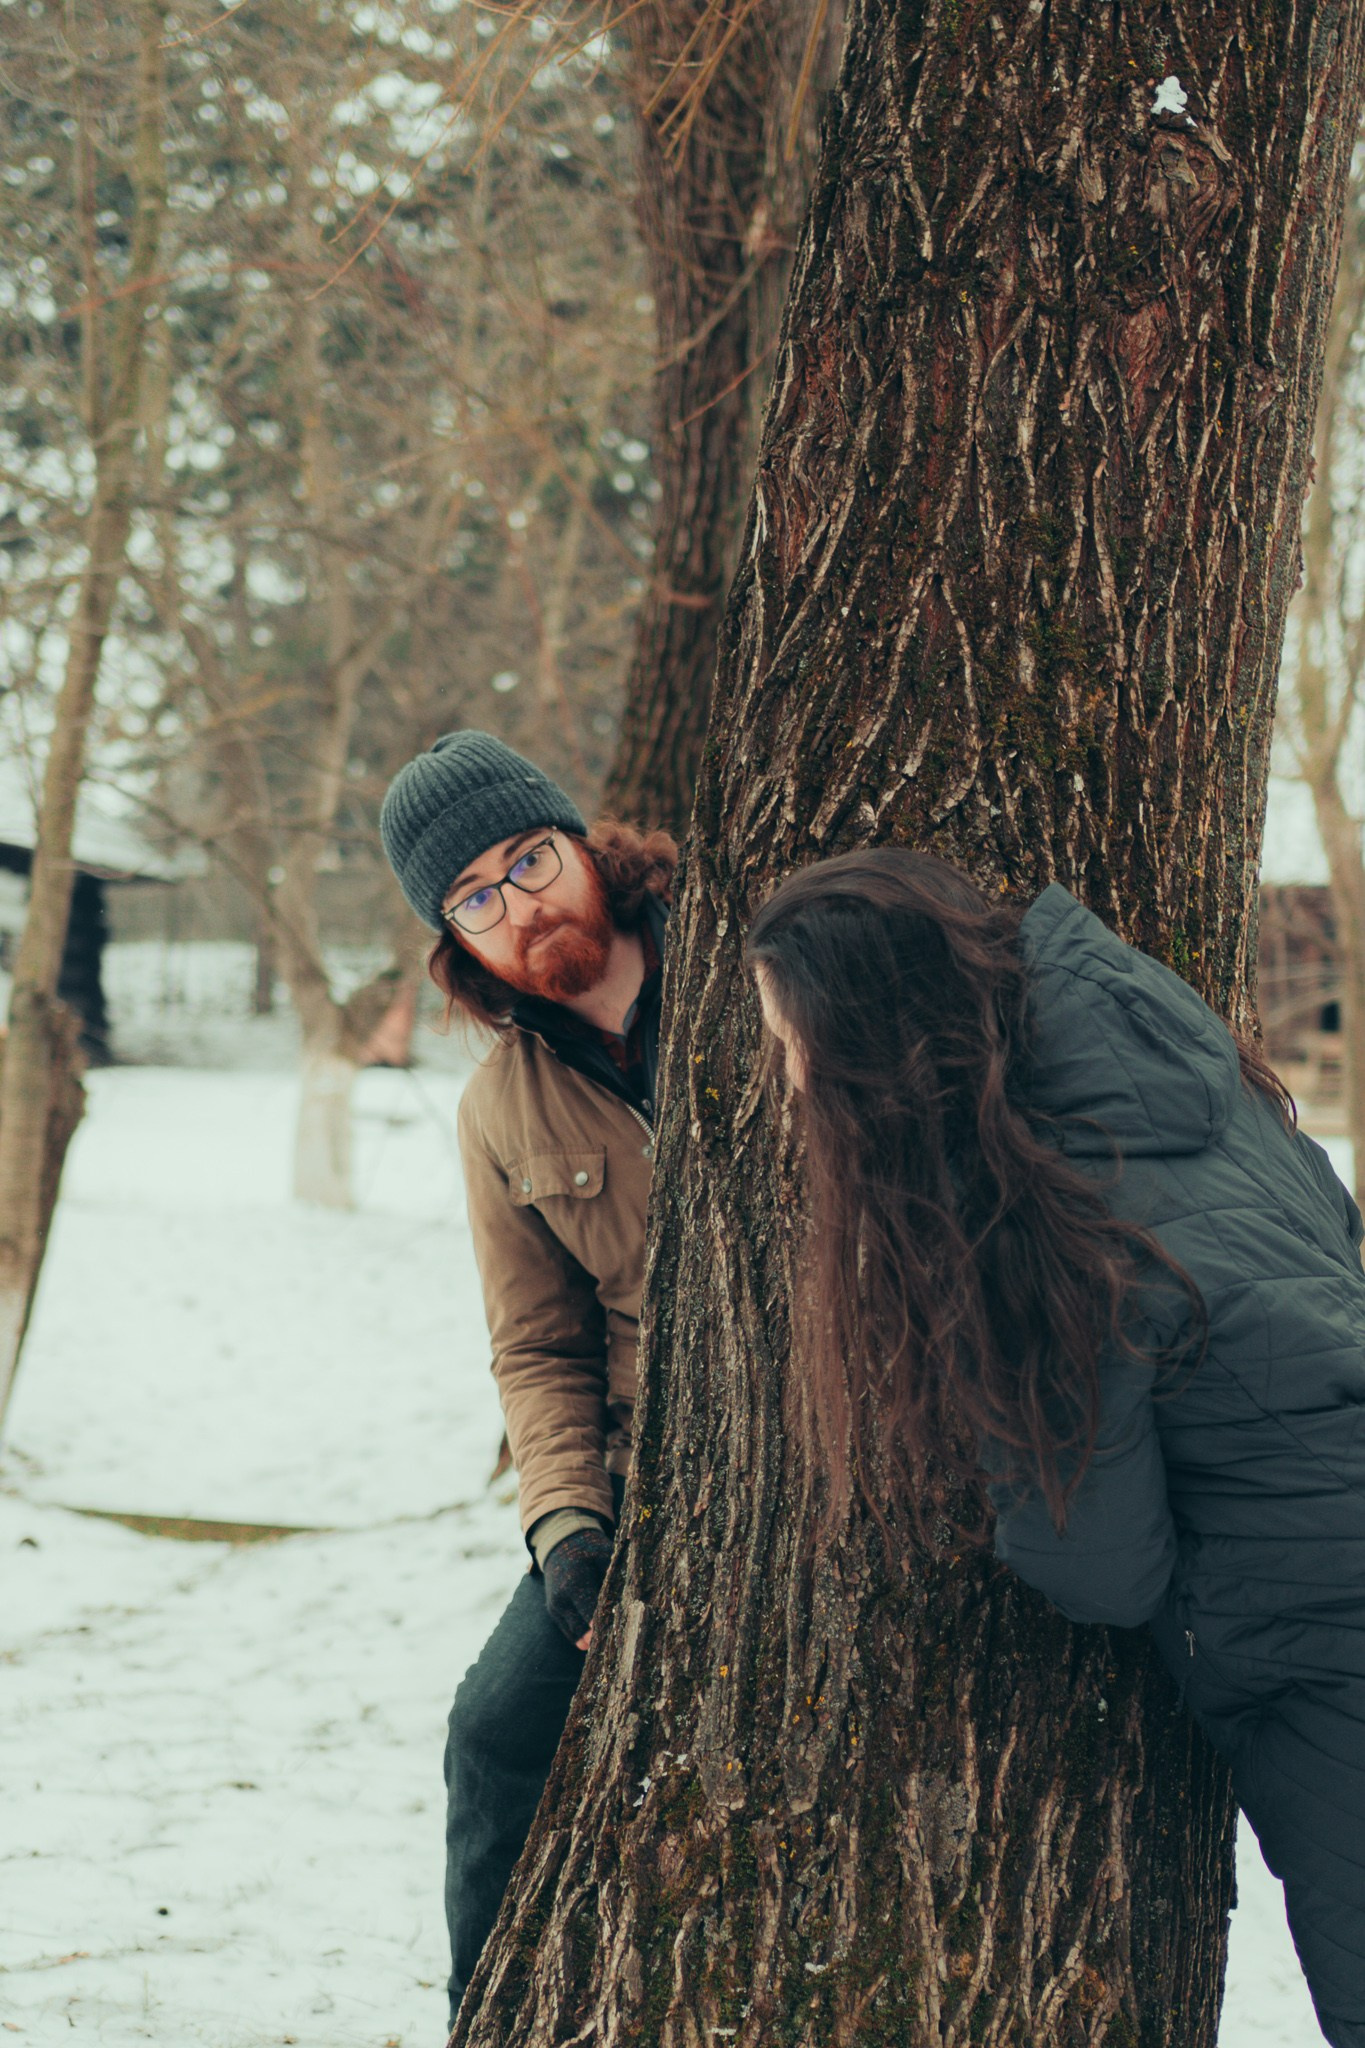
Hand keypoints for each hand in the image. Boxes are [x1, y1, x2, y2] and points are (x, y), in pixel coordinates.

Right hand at [542, 1525, 612, 1648]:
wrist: (559, 1546)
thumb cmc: (588, 1550)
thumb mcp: (603, 1554)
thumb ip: (615, 1573)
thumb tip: (636, 1592)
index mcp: (574, 1580)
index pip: (587, 1605)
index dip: (597, 1621)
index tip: (605, 1634)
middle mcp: (561, 1597)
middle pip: (579, 1625)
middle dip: (595, 1638)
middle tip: (612, 1649)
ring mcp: (555, 1607)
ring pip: (574, 1633)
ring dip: (589, 1642)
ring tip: (607, 1652)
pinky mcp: (554, 1613)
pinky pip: (569, 1632)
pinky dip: (581, 1639)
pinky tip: (596, 1647)